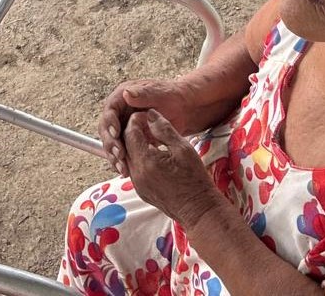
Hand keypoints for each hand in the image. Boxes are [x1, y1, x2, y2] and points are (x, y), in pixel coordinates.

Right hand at [99, 77, 205, 175]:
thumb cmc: (173, 96)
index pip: (110, 111)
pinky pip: (123, 150)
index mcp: (123, 97)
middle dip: (111, 143)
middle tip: (119, 155)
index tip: (115, 134)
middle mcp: (120, 112)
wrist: (185, 108)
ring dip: (115, 155)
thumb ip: (143, 94)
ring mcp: (124, 125)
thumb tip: (126, 94)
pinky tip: (126, 171)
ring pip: (113, 142)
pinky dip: (123, 161)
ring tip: (122, 168)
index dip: (109, 123)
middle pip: (107, 129)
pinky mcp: (131, 138)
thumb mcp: (160, 93)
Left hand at [123, 111, 216, 225]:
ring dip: (136, 145)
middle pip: (125, 145)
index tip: (147, 116)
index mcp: (146, 162)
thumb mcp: (183, 148)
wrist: (199, 210)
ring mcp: (137, 184)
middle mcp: (136, 174)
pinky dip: (139, 158)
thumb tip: (150, 115)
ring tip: (152, 138)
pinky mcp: (141, 191)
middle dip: (134, 131)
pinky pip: (133, 169)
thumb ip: (164, 130)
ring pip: (128, 157)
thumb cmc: (195, 179)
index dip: (136, 121)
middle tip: (148, 124)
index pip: (130, 133)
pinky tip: (153, 154)